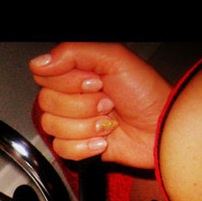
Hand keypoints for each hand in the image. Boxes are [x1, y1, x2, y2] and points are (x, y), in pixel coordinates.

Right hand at [30, 42, 171, 168]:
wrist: (162, 130)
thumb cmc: (147, 94)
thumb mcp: (114, 58)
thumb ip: (73, 52)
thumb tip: (40, 63)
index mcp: (77, 72)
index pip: (45, 77)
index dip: (68, 83)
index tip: (95, 82)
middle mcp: (73, 96)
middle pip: (47, 103)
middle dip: (82, 106)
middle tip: (107, 103)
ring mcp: (75, 123)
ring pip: (53, 127)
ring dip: (86, 127)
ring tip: (108, 123)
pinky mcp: (78, 146)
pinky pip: (62, 148)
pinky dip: (85, 147)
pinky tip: (103, 140)